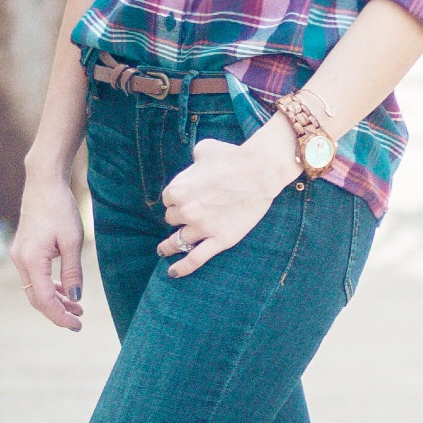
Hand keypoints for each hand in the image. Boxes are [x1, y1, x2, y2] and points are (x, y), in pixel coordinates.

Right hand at [11, 170, 84, 329]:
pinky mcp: (23, 250)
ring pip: (35, 288)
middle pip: (37, 298)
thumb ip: (72, 272)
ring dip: (55, 299)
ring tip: (77, 307)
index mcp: (31, 260)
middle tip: (79, 321)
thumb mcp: (72, 241)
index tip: (77, 325)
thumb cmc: (60, 208)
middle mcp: (20, 260)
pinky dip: (49, 286)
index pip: (45, 300)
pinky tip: (65, 290)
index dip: (60, 316)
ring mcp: (19, 255)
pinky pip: (35, 276)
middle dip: (57, 312)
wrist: (44, 183)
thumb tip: (75, 297)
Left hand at [158, 123, 298, 277]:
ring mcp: (202, 228)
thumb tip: (195, 164)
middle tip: (187, 215)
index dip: (176, 199)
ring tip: (163, 250)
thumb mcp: (204, 149)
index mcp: (178, 189)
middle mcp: (186, 211)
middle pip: (172, 219)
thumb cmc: (232, 157)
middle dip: (178, 216)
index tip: (183, 199)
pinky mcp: (220, 240)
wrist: (259, 170)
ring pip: (178, 241)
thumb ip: (192, 161)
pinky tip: (173, 273)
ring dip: (168, 246)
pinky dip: (182, 268)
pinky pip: (195, 259)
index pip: (168, 199)